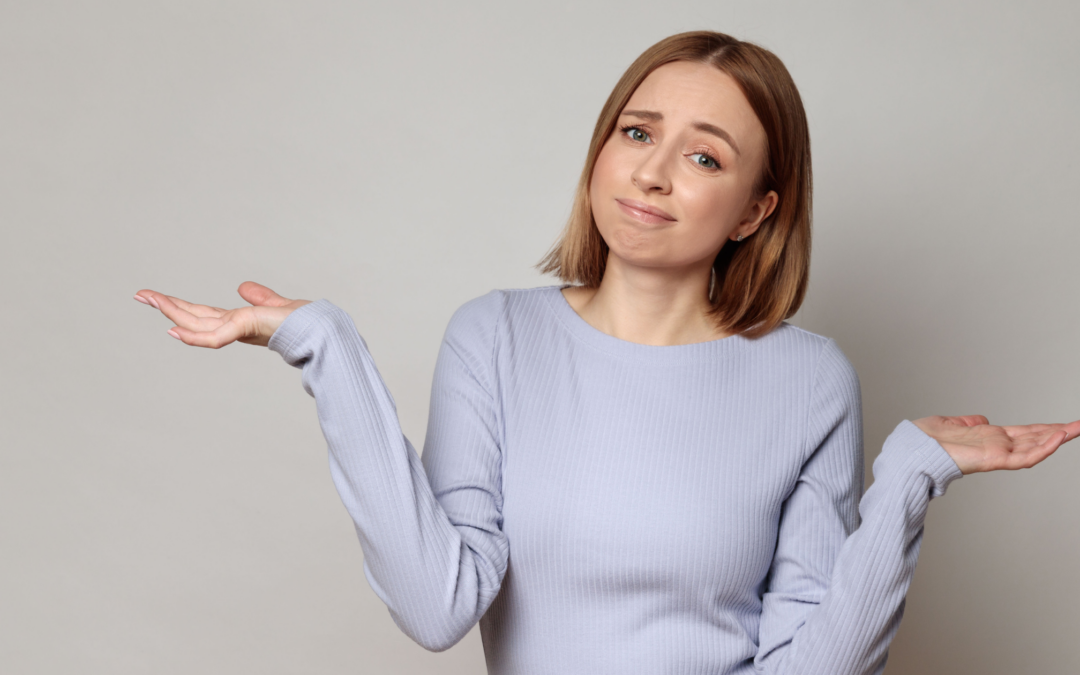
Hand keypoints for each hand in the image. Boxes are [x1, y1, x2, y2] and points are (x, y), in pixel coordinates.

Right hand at [133, 281, 311, 347]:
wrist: (322, 331)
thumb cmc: (305, 323)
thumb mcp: (276, 305)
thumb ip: (260, 297)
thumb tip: (243, 287)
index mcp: (238, 321)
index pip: (202, 313)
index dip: (178, 307)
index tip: (156, 297)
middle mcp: (234, 328)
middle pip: (192, 317)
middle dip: (166, 306)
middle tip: (139, 295)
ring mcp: (238, 330)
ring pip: (196, 324)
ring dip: (171, 312)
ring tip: (148, 300)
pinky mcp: (246, 329)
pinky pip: (214, 336)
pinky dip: (193, 336)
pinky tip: (173, 330)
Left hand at [912, 415, 1079, 474]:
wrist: (912, 450)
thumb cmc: (926, 440)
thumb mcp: (953, 424)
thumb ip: (969, 423)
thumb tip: (980, 421)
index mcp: (990, 438)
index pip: (1025, 433)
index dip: (1044, 429)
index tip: (1062, 425)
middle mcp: (997, 446)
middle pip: (1036, 439)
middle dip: (1060, 433)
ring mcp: (998, 454)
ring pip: (1036, 447)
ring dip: (1058, 438)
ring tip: (1078, 428)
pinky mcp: (994, 460)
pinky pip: (1024, 456)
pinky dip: (1043, 447)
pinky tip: (1058, 437)